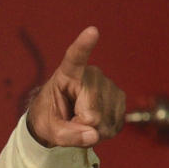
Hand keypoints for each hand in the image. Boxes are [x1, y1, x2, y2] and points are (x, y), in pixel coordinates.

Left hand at [27, 26, 125, 147]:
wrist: (59, 120)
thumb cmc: (49, 119)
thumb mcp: (49, 131)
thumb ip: (67, 136)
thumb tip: (94, 135)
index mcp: (67, 74)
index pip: (76, 58)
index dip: (84, 46)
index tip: (92, 31)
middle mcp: (92, 74)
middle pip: (92, 111)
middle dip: (81, 126)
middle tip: (70, 121)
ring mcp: (109, 85)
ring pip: (105, 121)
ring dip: (92, 130)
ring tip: (80, 120)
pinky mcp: (120, 98)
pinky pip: (115, 125)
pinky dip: (103, 132)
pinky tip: (94, 124)